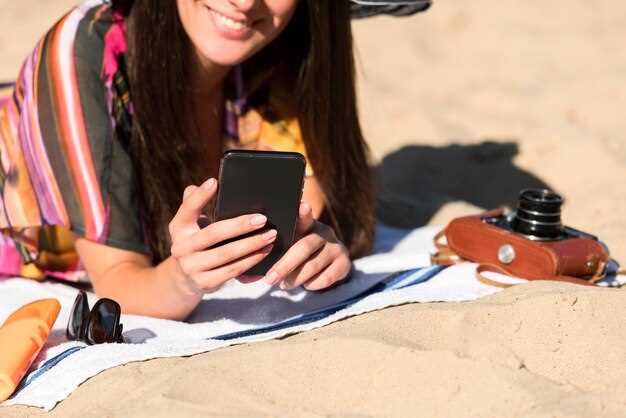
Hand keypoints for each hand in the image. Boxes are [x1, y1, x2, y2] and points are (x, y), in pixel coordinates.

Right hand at [168, 178, 276, 294]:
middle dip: (240, 226)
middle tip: (263, 219)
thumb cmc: (197, 241)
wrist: (186, 278)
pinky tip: (265, 252)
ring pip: (227, 254)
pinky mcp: (205, 283)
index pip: (188, 209)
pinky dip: (251, 260)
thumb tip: (206, 184)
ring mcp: (192, 267)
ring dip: (252, 245)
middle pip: (214, 234)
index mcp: (178, 228)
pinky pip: (233, 270)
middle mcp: (181, 248)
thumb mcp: (191, 224)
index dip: (200, 196)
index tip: (215, 182)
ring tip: (270, 235)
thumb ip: (196, 203)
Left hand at [263, 202, 351, 290]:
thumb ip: (276, 249)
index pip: (305, 216)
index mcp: (308, 224)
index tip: (302, 206)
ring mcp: (336, 247)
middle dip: (284, 265)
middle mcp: (324, 232)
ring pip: (313, 266)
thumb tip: (250, 268)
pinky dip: (311, 285)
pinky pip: (324, 278)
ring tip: (283, 284)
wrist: (329, 264)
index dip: (303, 212)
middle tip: (270, 279)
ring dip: (295, 279)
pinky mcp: (344, 264)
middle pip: (304, 247)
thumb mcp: (290, 246)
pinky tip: (305, 284)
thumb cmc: (299, 253)